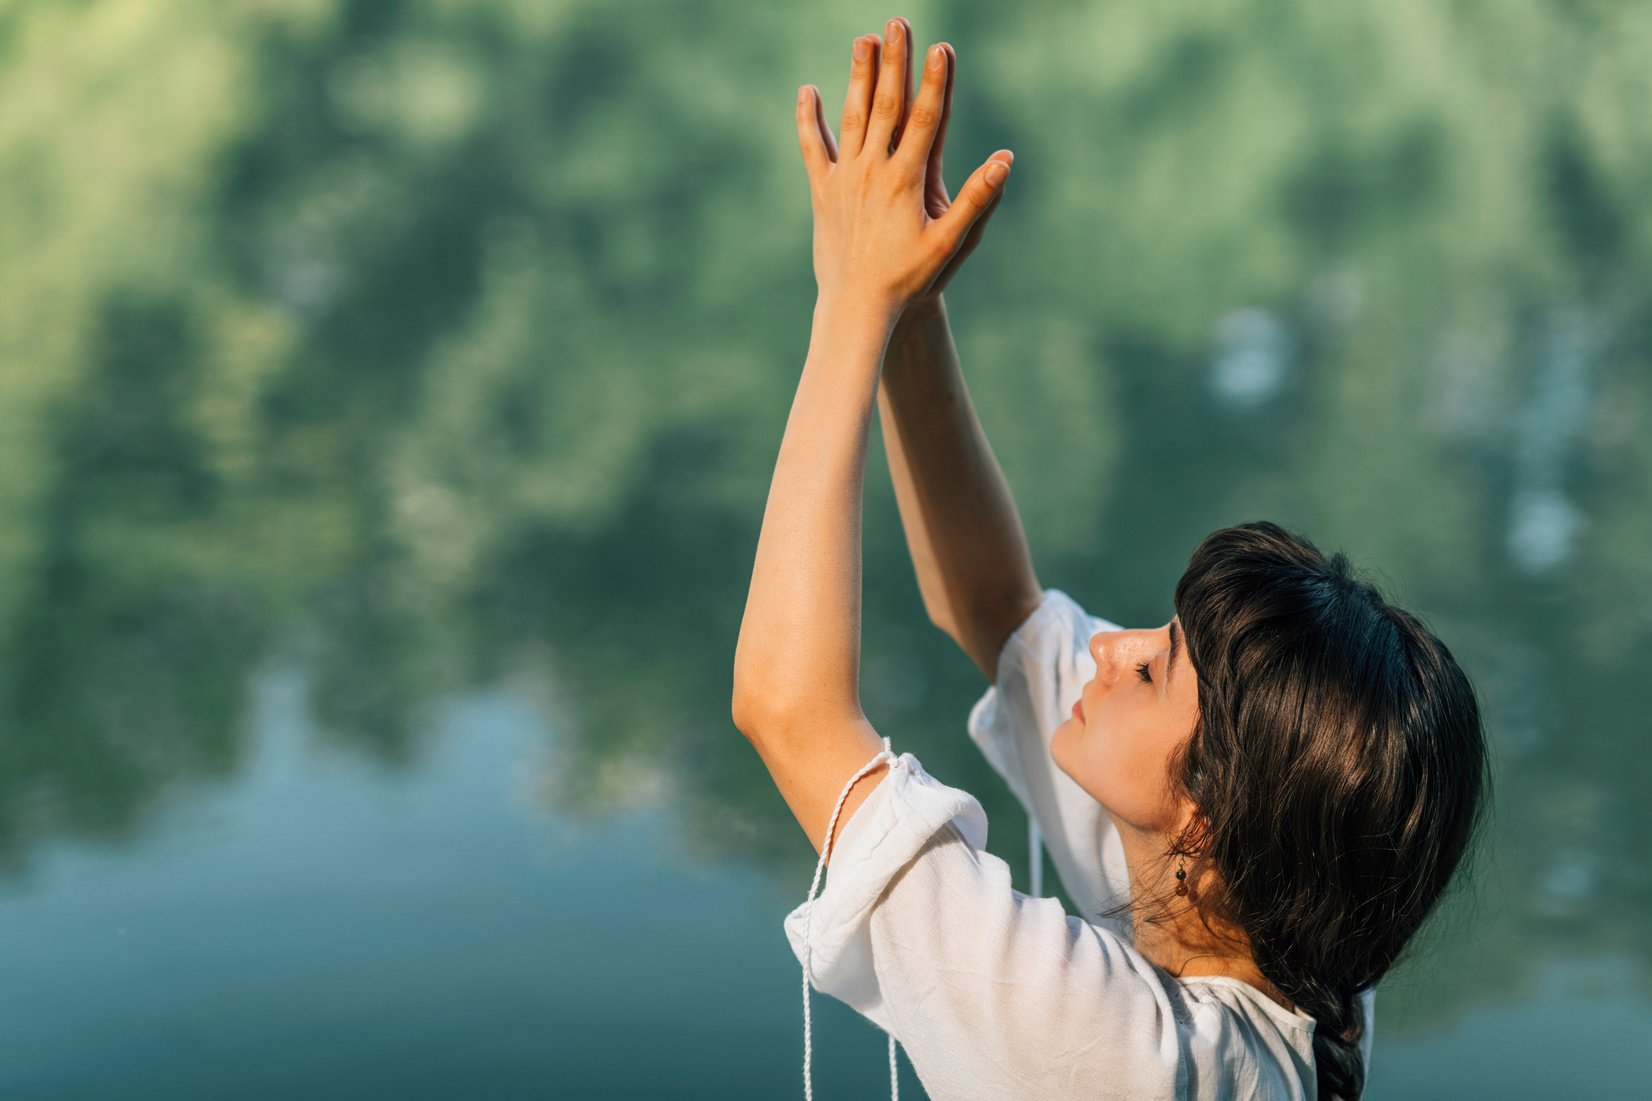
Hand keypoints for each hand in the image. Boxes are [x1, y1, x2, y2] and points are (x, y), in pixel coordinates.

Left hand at [796, 17, 1012, 314]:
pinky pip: (813, 148)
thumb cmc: (910, 280)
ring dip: (858, 76)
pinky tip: (808, 91)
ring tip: (864, 39)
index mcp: (905, 181)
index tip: (941, 47)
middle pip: (884, 105)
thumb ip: (976, 200)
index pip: (924, 120)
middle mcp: (871, 172)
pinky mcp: (823, 192)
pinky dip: (809, 119)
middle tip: (898, 22)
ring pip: (850, 116)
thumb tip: (1003, 161)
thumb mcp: (950, 244)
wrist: (856, 308)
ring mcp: (844, 179)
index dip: (934, 82)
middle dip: (894, 61)